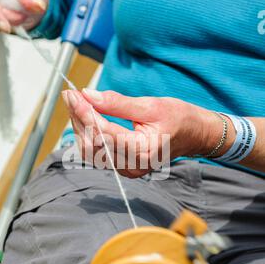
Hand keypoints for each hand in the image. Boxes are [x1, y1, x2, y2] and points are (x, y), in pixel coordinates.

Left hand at [62, 89, 224, 178]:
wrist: (194, 135)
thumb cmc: (179, 119)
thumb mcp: (151, 105)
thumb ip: (118, 103)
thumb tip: (88, 95)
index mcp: (144, 150)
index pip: (104, 132)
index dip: (85, 112)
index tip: (72, 94)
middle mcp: (133, 165)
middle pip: (93, 144)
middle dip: (78, 118)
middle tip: (70, 95)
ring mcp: (127, 170)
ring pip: (91, 151)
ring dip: (80, 127)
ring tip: (76, 104)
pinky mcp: (123, 167)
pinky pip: (97, 154)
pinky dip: (88, 135)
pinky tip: (85, 118)